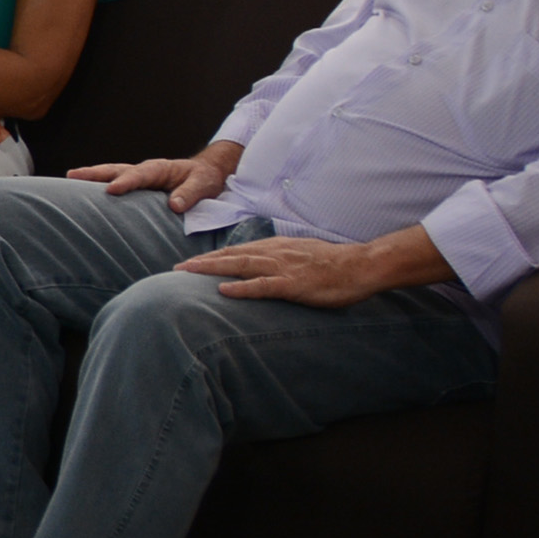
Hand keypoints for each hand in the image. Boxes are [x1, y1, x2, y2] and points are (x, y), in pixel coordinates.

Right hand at [71, 144, 240, 210]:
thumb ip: (191, 194)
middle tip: (72, 175)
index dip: (126, 182)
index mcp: (160, 169)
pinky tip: (83, 194)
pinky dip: (99, 186)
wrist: (207, 174)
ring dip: (91, 177)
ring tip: (69, 178)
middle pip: (116, 169)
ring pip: (111, 175)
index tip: (111, 190)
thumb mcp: (204, 185)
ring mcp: (138, 178)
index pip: (140, 175)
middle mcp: (145, 171)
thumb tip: (174, 205)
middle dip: (94, 173)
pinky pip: (115, 184)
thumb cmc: (206, 179)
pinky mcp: (136, 187)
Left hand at [177, 234, 400, 308]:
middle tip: (176, 269)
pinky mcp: (294, 284)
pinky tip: (223, 290)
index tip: (191, 263)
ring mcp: (284, 268)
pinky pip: (263, 285)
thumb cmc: (334, 264)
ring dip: (212, 269)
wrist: (362, 266)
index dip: (213, 256)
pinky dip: (242, 287)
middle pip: (231, 255)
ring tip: (188, 274)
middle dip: (202, 262)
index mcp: (277, 247)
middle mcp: (275, 253)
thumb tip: (262, 266)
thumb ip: (280, 259)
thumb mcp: (302, 256)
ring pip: (240, 265)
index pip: (238, 251)